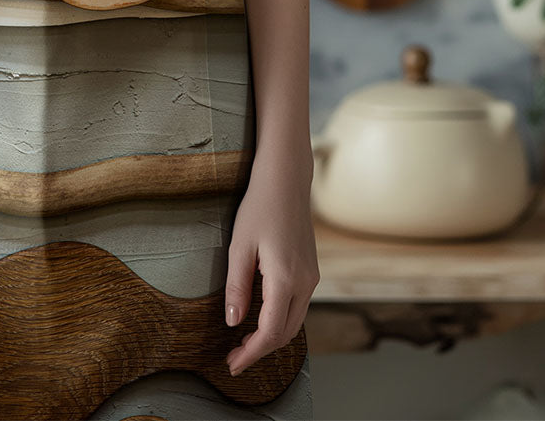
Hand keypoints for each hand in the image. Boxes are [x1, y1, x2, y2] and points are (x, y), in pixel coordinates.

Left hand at [222, 153, 318, 375]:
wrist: (286, 180)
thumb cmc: (259, 207)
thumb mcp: (239, 245)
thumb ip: (236, 286)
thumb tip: (233, 322)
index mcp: (286, 279)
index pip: (270, 331)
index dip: (251, 353)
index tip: (232, 365)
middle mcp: (305, 283)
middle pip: (286, 333)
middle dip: (260, 351)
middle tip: (233, 358)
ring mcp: (312, 278)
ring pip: (294, 322)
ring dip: (271, 338)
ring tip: (243, 343)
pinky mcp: (311, 271)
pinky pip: (297, 307)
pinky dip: (280, 321)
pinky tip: (260, 319)